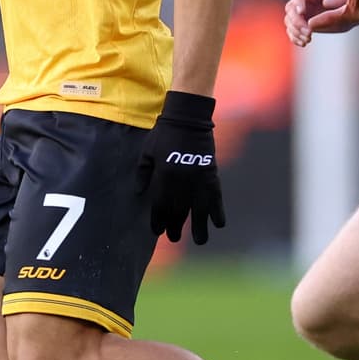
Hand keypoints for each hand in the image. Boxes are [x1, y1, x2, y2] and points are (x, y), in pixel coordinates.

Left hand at [137, 91, 225, 243]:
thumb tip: (140, 193)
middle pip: (178, 212)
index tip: (158, 231)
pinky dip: (218, 211)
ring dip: (199, 227)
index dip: (159, 221)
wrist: (188, 119)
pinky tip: (218, 224)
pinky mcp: (212, 175)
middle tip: (174, 238)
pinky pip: (216, 198)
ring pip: (199, 210)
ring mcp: (198, 179)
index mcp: (164, 176)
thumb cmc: (164, 135)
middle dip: (175, 227)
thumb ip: (143, 173)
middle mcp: (182, 182)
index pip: (160, 206)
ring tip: (199, 240)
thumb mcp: (147, 152)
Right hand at [285, 0, 358, 46]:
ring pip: (289, 21)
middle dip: (297, 21)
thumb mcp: (347, 0)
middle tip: (309, 32)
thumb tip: (322, 7)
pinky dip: (295, 38)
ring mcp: (301, 12)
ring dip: (296, 31)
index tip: (302, 13)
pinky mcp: (301, 24)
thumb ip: (336, 0)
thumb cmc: (350, 2)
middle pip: (291, 8)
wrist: (351, 14)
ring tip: (308, 39)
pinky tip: (304, 43)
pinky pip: (292, 31)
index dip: (297, 0)